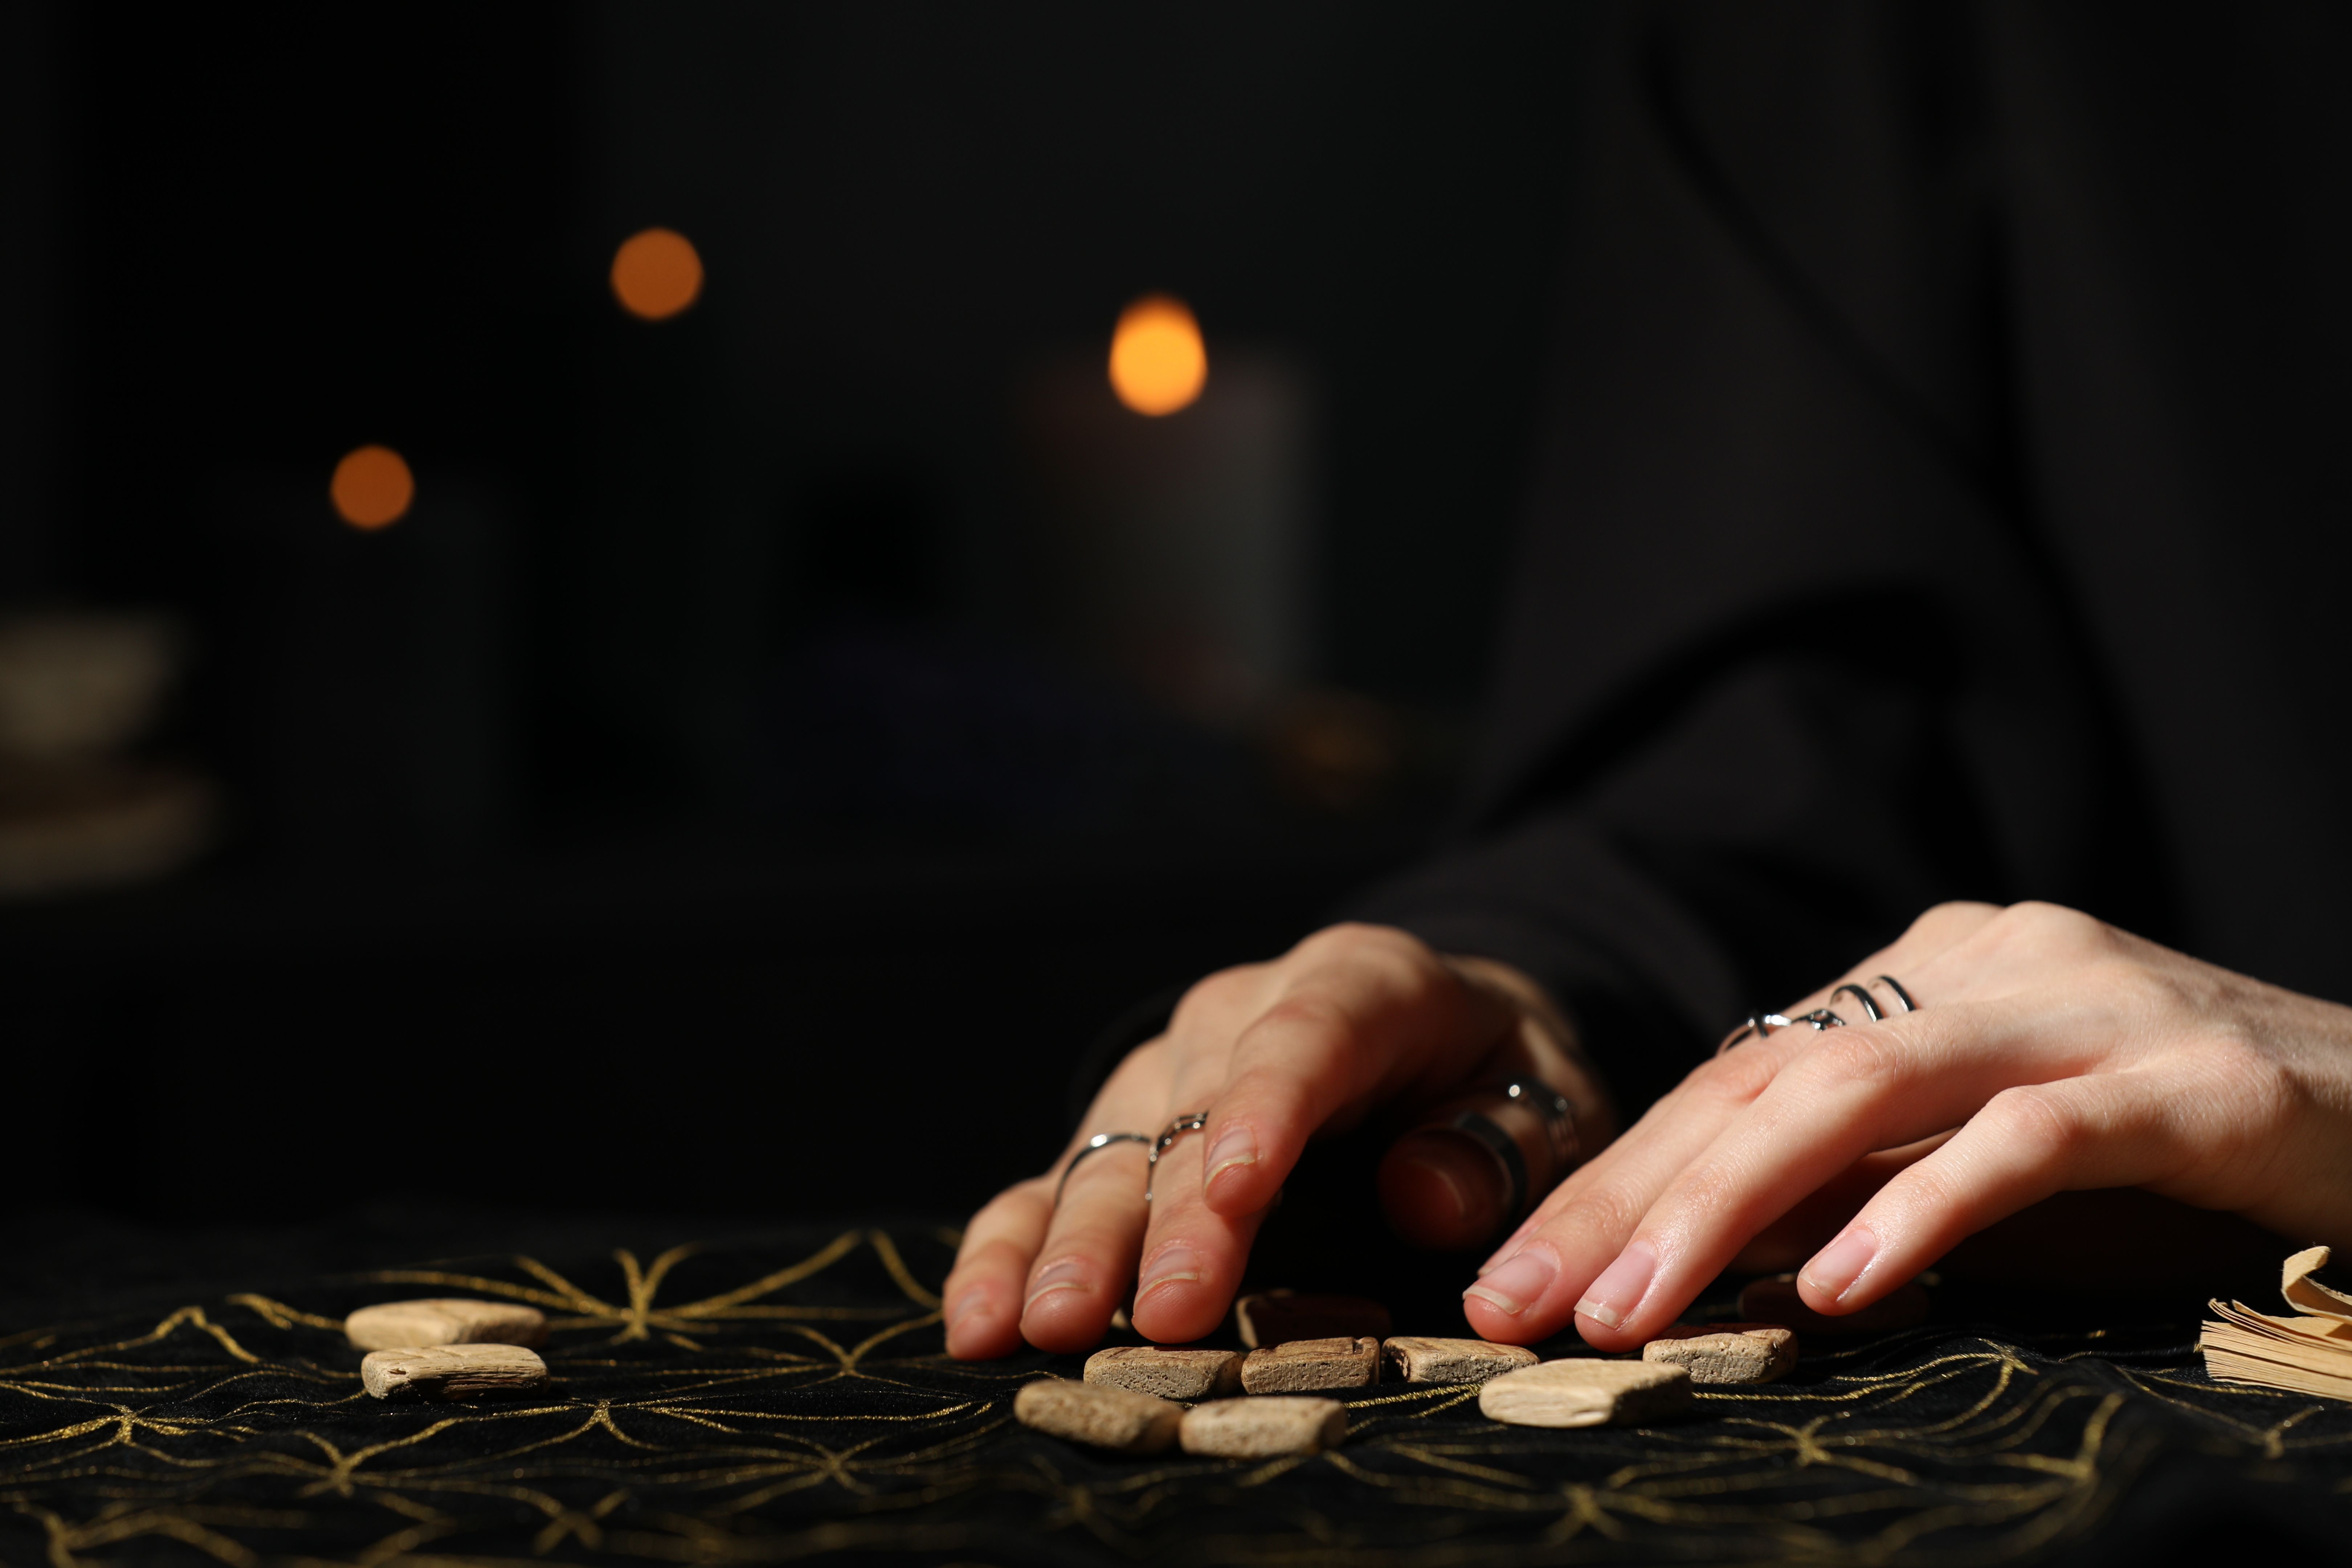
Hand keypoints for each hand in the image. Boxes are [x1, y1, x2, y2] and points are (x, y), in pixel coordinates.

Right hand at [943, 923, 1615, 1358]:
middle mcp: (1240, 1015)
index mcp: (1359, 982)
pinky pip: (1053, 1185)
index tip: (1239, 1193)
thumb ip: (1500, 1142)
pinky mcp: (1122, 1137)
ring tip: (1039, 1329)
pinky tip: (979, 1317)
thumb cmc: (1499, 1078)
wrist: (1439, 1033)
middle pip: (1196, 1113)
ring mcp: (1168, 1075)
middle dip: (1173, 1219)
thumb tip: (1422, 1197)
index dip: (1267, 1111)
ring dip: (1073, 1245)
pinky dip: (1012, 1249)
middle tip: (1163, 1315)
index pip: (1306, 1038)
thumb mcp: (1546, 1095)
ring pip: (1110, 1152)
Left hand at [1461, 900, 2351, 1350]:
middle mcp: (1988, 960)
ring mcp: (2086, 1007)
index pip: (1735, 1075)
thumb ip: (1864, 1180)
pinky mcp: (2186, 1077)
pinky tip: (1836, 1286)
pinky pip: (2022, 1142)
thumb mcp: (1988, 1162)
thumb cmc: (2177, 1155)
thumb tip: (1703, 1256)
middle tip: (1521, 1299)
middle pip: (1766, 1080)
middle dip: (1629, 1197)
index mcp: (1929, 969)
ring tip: (1633, 1308)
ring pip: (1861, 1095)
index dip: (1615, 1175)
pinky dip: (1918, 1212)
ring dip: (1728, 1209)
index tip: (1515, 1274)